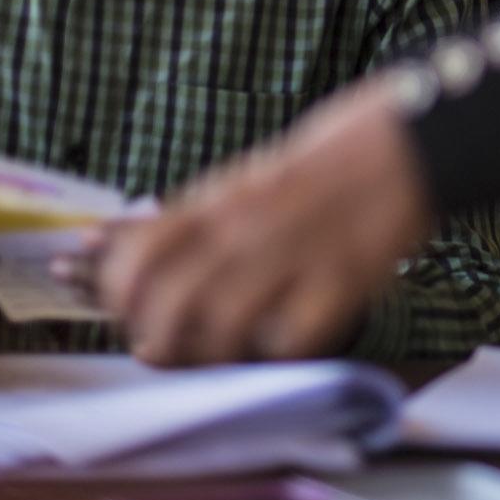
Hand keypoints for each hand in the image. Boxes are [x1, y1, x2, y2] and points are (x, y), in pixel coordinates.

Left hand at [96, 82, 436, 365]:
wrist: (402, 144)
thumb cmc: (313, 168)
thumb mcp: (238, 182)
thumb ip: (178, 219)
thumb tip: (96, 240)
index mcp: (219, 201)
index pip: (138, 253)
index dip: (113, 290)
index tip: (116, 305)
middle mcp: (247, 230)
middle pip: (171, 302)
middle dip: (154, 337)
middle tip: (159, 345)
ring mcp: (294, 258)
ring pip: (223, 329)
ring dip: (207, 355)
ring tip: (211, 355)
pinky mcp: (342, 283)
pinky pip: (293, 340)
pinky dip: (275, 354)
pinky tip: (274, 348)